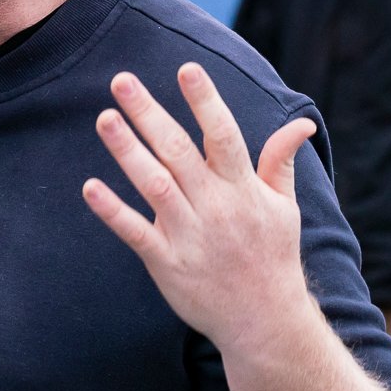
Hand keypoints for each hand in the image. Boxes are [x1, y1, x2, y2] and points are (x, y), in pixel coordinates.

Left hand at [82, 66, 319, 353]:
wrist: (264, 321)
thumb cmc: (272, 256)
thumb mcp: (284, 207)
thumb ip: (280, 162)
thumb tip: (302, 125)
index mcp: (243, 190)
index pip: (223, 136)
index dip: (206, 102)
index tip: (187, 69)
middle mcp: (215, 207)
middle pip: (179, 152)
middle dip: (150, 113)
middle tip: (121, 80)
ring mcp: (189, 235)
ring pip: (154, 184)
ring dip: (127, 151)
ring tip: (104, 117)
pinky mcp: (167, 262)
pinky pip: (136, 232)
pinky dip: (112, 210)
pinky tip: (89, 186)